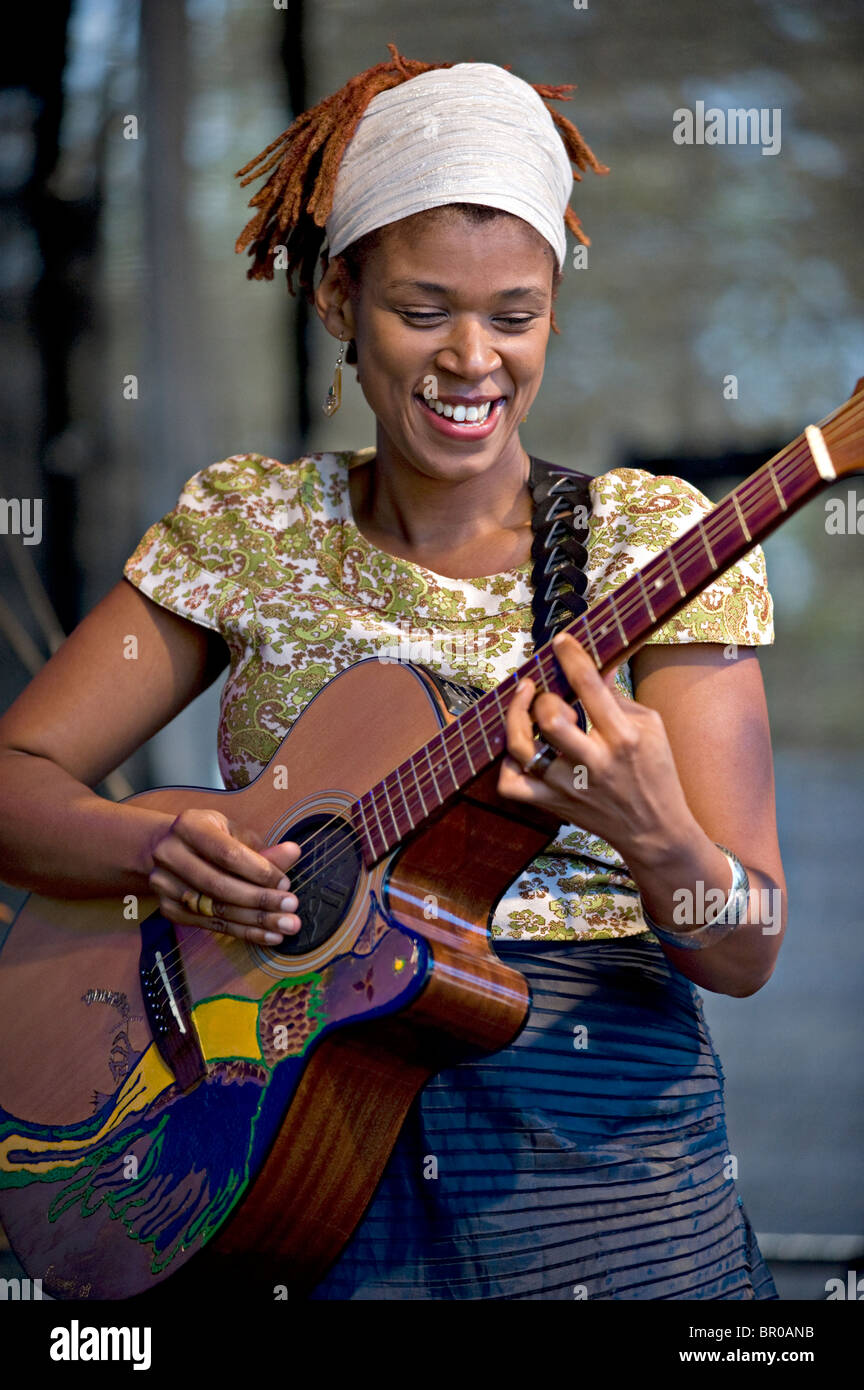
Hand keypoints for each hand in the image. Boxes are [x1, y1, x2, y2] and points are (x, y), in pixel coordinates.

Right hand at [147, 808, 301, 944]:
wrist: (170, 850)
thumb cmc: (211, 838)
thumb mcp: (235, 834)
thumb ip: (262, 849)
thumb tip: (293, 853)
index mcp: (189, 827)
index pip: (227, 854)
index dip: (258, 871)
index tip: (285, 883)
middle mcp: (170, 854)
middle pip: (219, 885)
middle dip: (259, 899)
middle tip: (291, 908)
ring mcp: (165, 884)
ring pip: (216, 909)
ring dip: (256, 921)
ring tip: (285, 926)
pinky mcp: (169, 908)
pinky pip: (212, 925)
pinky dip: (244, 932)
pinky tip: (268, 935)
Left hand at [497, 632, 697, 866]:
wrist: (654, 832)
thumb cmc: (655, 772)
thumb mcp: (650, 727)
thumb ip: (616, 696)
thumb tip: (592, 663)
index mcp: (624, 738)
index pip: (591, 688)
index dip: (572, 657)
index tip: (561, 640)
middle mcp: (593, 763)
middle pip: (551, 720)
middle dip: (543, 698)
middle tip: (545, 691)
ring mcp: (568, 787)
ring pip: (523, 749)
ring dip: (517, 719)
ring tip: (524, 705)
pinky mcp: (553, 805)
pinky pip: (511, 785)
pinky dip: (507, 763)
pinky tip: (520, 750)